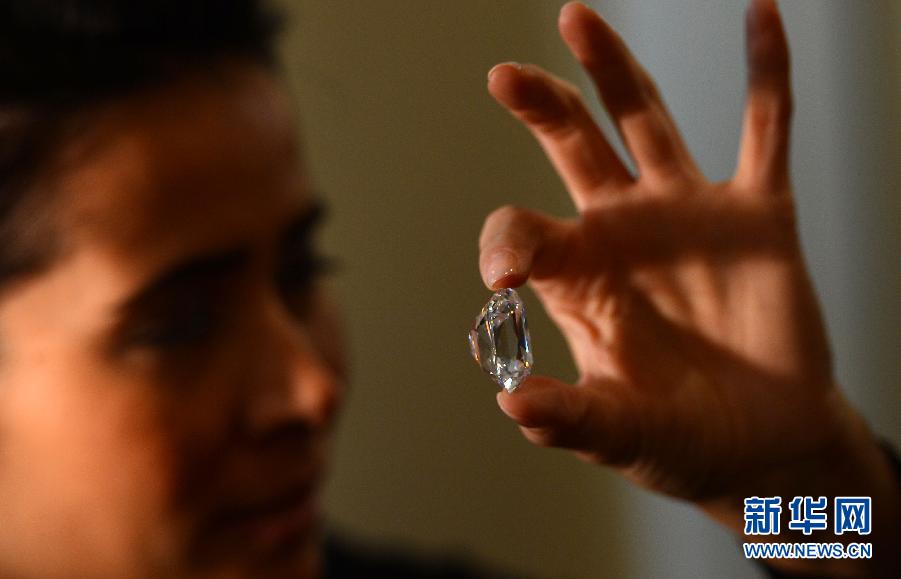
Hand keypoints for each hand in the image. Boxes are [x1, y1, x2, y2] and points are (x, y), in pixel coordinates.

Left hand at [480, 1, 898, 574]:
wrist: (762, 445)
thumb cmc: (681, 439)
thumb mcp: (620, 432)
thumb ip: (571, 418)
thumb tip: (513, 405)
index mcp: (580, 278)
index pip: (523, 231)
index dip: (506, 240)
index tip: (503, 276)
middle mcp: (624, 231)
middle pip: (572, 147)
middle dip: (540, 106)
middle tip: (504, 76)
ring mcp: (689, 215)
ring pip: (645, 120)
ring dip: (613, 69)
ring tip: (576, 18)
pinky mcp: (758, 215)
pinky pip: (766, 131)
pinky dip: (767, 74)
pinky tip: (763, 15)